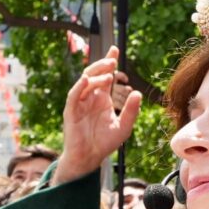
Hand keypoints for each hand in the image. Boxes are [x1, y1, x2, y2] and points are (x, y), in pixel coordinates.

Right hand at [60, 57, 142, 181]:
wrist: (90, 158)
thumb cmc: (105, 143)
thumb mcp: (124, 126)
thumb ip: (131, 110)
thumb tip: (137, 93)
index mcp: (102, 98)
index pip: (106, 75)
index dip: (109, 61)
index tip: (115, 49)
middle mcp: (90, 97)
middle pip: (94, 74)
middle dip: (103, 65)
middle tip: (113, 61)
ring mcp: (80, 103)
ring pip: (85, 81)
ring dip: (95, 74)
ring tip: (108, 74)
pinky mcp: (71, 111)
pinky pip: (74, 95)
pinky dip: (79, 86)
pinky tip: (88, 80)